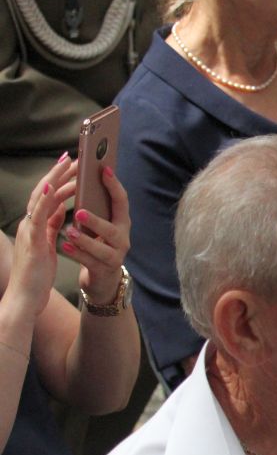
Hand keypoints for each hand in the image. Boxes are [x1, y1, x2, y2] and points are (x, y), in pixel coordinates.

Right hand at [9, 155, 75, 318]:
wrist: (26, 298)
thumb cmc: (36, 275)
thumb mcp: (47, 246)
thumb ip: (51, 228)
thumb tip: (59, 212)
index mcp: (35, 226)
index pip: (47, 197)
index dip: (57, 180)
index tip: (69, 165)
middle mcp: (30, 224)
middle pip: (44, 192)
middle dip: (58, 173)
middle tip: (72, 156)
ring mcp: (29, 230)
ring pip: (41, 199)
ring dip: (54, 179)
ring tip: (68, 164)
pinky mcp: (32, 240)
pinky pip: (38, 216)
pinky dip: (45, 200)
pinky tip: (53, 186)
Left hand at [64, 163, 130, 304]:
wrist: (103, 277)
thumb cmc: (98, 244)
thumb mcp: (102, 225)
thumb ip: (96, 206)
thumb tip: (85, 177)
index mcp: (121, 223)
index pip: (122, 201)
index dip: (114, 186)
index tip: (103, 170)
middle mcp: (122, 239)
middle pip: (113, 230)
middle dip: (96, 221)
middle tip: (79, 212)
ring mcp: (115, 256)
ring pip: (102, 249)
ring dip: (85, 241)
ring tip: (69, 233)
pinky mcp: (104, 270)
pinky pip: (91, 262)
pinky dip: (77, 254)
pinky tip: (65, 247)